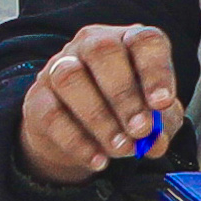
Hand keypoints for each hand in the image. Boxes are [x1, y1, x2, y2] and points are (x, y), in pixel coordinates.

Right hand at [13, 21, 178, 181]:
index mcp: (128, 42)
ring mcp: (59, 66)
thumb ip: (161, 126)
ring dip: (99, 117)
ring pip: (70, 78)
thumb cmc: (123, 113)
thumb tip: (156, 141)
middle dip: (125, 95)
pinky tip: (98, 159)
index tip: (162, 103)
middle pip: (102, 52)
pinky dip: (77, 141)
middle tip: (141, 130)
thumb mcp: (153, 118)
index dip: (155, 70)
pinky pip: (51, 114)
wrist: (77, 133)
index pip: (144, 41)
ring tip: (121, 148)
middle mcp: (92, 45)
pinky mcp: (38, 97)